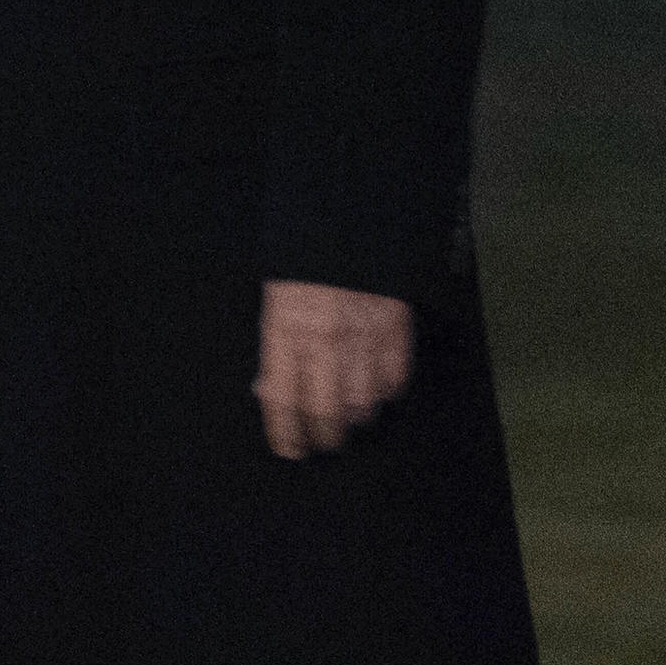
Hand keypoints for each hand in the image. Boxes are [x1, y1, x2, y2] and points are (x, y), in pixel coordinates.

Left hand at [253, 279, 413, 459]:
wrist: (351, 216)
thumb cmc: (307, 261)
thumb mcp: (276, 299)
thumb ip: (276, 346)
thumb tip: (270, 391)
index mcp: (286, 327)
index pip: (282, 399)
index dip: (285, 433)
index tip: (289, 449)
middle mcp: (324, 339)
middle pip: (324, 413)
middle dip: (323, 437)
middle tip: (322, 442)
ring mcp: (363, 336)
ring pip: (362, 405)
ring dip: (355, 419)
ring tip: (349, 419)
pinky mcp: (396, 330)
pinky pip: (393, 382)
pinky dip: (385, 393)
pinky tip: (375, 390)